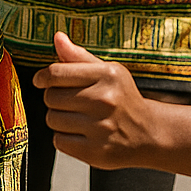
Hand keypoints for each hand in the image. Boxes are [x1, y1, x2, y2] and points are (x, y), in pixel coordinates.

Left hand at [32, 31, 157, 168]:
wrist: (149, 133)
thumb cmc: (122, 98)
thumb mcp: (106, 71)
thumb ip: (78, 56)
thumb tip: (58, 37)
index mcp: (106, 75)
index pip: (56, 73)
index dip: (42, 77)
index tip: (40, 80)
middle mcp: (104, 100)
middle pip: (51, 97)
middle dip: (54, 98)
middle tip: (70, 101)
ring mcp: (101, 128)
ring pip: (52, 119)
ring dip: (58, 118)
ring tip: (77, 117)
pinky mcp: (96, 152)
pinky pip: (59, 141)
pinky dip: (64, 138)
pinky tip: (81, 133)